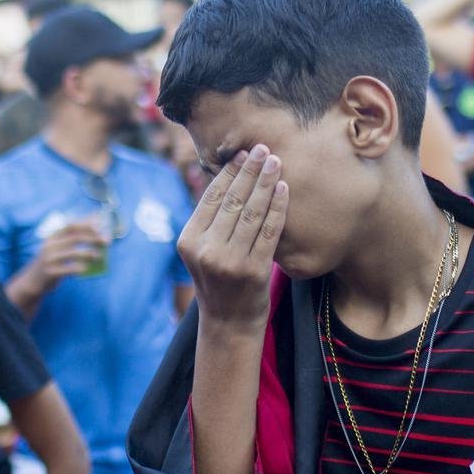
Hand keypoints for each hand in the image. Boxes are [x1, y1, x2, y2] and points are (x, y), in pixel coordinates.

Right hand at [27, 221, 107, 291]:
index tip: (101, 226)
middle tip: (107, 242)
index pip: (71, 226)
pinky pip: (67, 269)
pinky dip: (78, 268)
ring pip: (72, 253)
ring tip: (99, 256)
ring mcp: (49, 259)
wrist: (32, 280)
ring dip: (89, 253)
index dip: (86, 224)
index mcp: (53, 237)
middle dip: (93, 238)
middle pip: (74, 238)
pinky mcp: (50, 272)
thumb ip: (75, 235)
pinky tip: (86, 269)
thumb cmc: (52, 261)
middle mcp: (50, 245)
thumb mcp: (59, 246)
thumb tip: (96, 221)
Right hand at [177, 144, 288, 333]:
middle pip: (232, 200)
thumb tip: (226, 174)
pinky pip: (269, 231)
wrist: (229, 324)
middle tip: (263, 149)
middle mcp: (206, 250)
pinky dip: (278, 208)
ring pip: (251, 212)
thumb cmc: (218, 280)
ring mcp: (229, 261)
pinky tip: (284, 189)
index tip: (243, 153)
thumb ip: (209, 220)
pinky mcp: (254, 271)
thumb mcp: (202, 250)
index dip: (229, 172)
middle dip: (250, 171)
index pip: (211, 197)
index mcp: (188, 241)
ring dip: (266, 183)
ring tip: (276, 162)